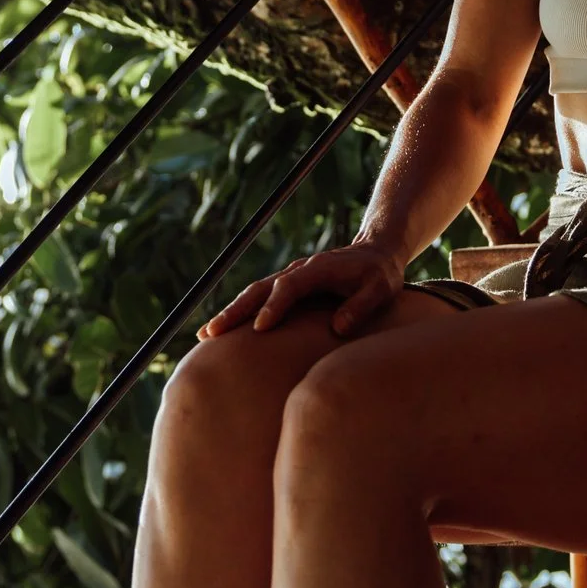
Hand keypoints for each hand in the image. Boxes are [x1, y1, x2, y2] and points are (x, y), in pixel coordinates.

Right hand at [198, 243, 405, 339]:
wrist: (375, 251)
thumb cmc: (379, 274)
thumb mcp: (381, 288)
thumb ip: (362, 306)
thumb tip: (338, 328)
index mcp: (318, 269)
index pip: (290, 287)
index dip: (274, 306)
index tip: (259, 328)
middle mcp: (298, 271)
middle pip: (260, 289)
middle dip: (236, 311)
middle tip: (212, 334)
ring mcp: (290, 278)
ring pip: (253, 293)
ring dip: (230, 312)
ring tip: (205, 336)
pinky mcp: (288, 287)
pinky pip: (258, 298)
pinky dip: (239, 312)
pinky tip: (222, 331)